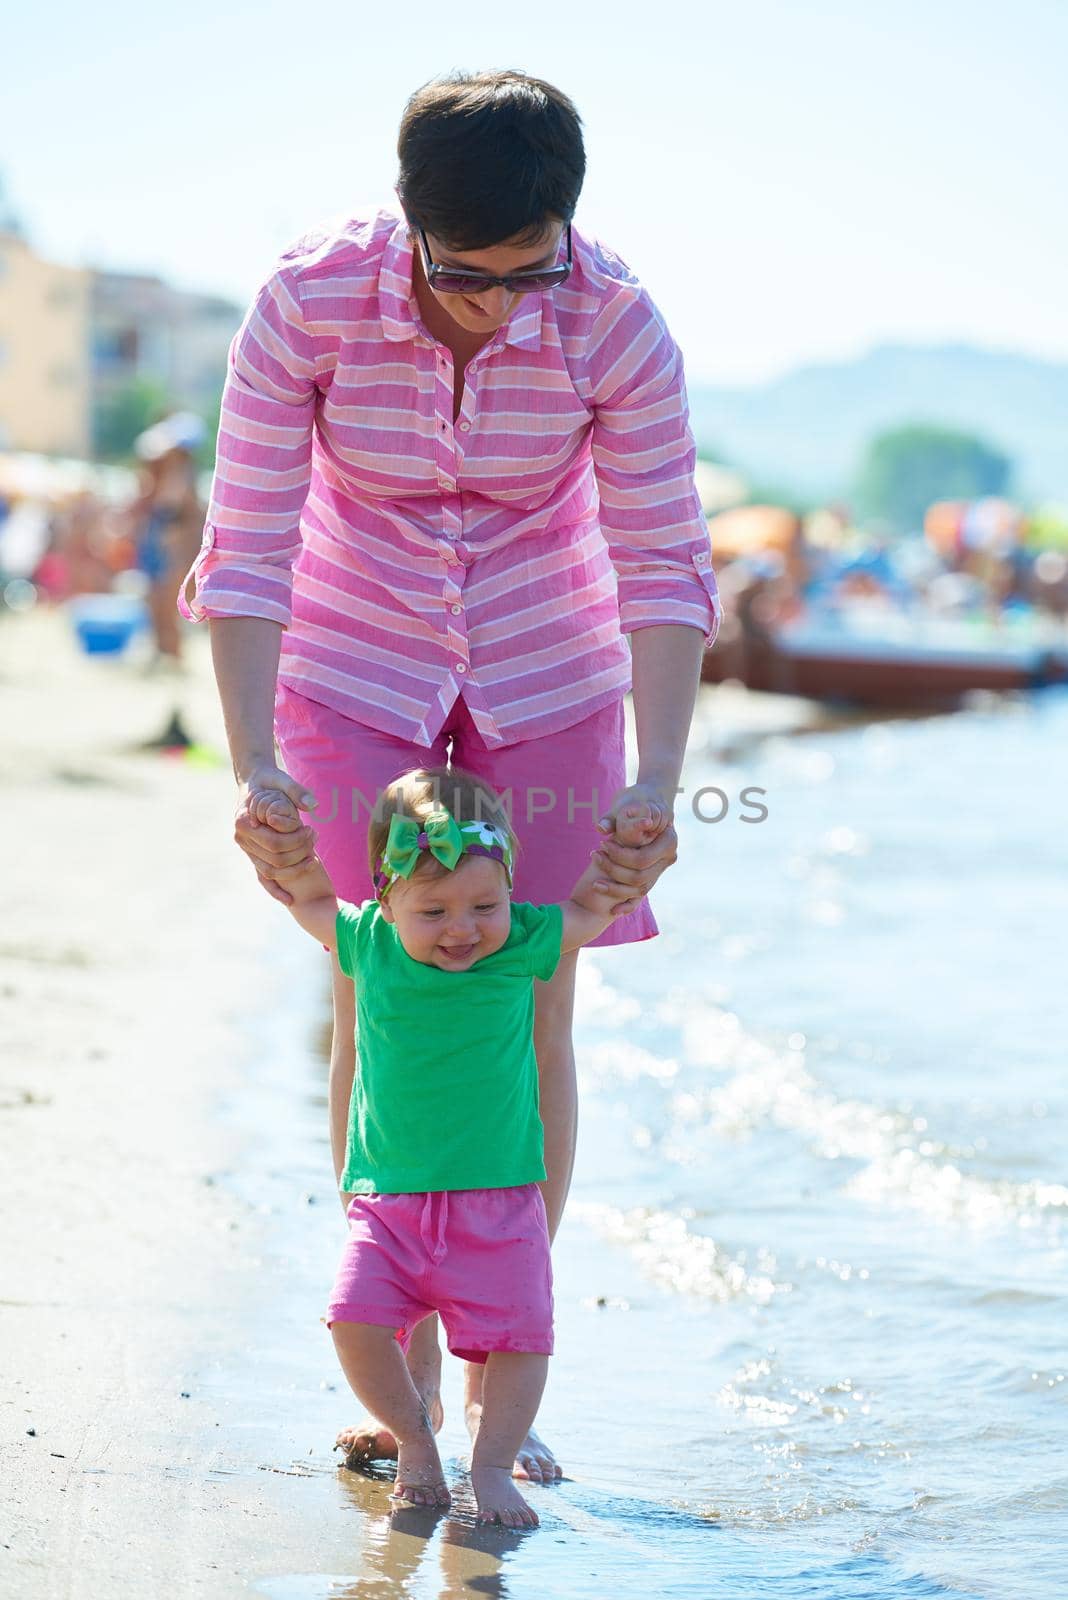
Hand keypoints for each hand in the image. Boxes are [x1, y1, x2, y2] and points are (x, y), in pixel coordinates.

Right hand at [235, 762, 318, 906]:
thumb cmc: (269, 781)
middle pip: (274, 858)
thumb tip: (314, 806)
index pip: (273, 841)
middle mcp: (241, 838)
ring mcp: (247, 850)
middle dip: (299, 853)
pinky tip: (290, 900)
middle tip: (316, 836)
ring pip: (270, 871)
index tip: (312, 831)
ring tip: (314, 857)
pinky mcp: (254, 856)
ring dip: (294, 869)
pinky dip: (275, 890)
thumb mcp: (282, 780)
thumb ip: (296, 792)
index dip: (296, 841)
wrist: (255, 783)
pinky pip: (263, 878)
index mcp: (244, 821)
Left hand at [592, 784, 677, 916]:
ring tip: (594, 882)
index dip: (619, 855)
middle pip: (640, 876)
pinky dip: (628, 906)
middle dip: (614, 871)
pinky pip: (641, 898)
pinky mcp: (650, 877)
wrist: (647, 804)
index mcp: (667, 841)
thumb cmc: (636, 803)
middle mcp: (668, 858)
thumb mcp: (625, 806)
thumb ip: (612, 819)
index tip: (602, 845)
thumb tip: (601, 828)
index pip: (641, 858)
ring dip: (615, 889)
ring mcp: (660, 870)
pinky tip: (612, 911)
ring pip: (639, 890)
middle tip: (595, 855)